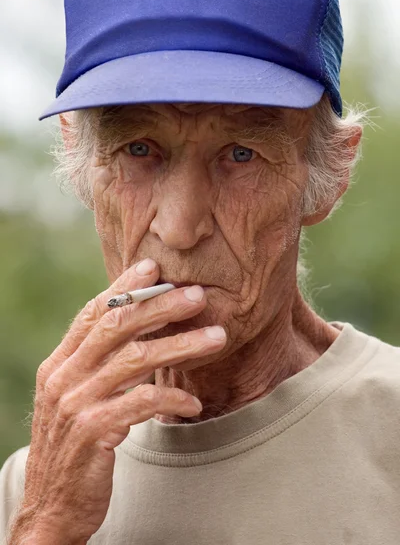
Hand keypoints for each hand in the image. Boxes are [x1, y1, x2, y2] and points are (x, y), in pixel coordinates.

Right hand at [9, 259, 225, 544]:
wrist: (51, 508)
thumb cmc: (75, 447)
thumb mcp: (78, 398)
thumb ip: (99, 365)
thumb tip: (138, 332)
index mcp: (59, 364)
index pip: (93, 313)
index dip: (124, 289)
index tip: (154, 268)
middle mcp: (63, 377)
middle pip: (117, 327)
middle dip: (161, 306)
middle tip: (198, 295)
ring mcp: (76, 404)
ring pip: (136, 359)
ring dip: (181, 345)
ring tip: (217, 337)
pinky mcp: (93, 433)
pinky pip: (142, 403)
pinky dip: (173, 398)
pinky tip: (194, 404)